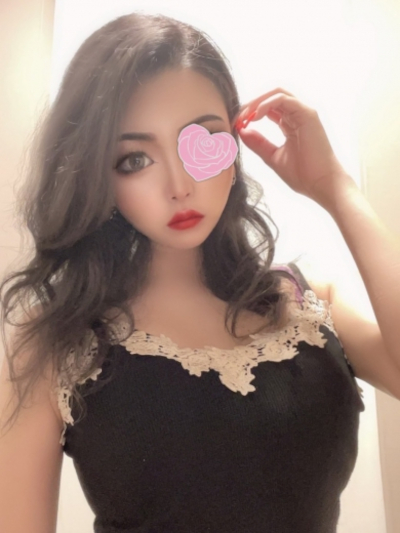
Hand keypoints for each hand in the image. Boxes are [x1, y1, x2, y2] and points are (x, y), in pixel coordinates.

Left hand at [234, 88, 355, 206]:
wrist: (321, 185)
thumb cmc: (303, 175)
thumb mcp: (273, 157)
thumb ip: (258, 144)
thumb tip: (242, 131)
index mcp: (291, 125)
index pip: (268, 109)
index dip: (250, 113)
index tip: (236, 124)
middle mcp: (298, 116)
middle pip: (271, 97)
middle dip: (251, 105)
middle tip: (237, 118)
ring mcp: (304, 113)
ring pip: (277, 94)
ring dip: (257, 102)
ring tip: (244, 117)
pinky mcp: (308, 114)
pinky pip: (284, 99)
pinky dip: (266, 104)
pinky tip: (255, 116)